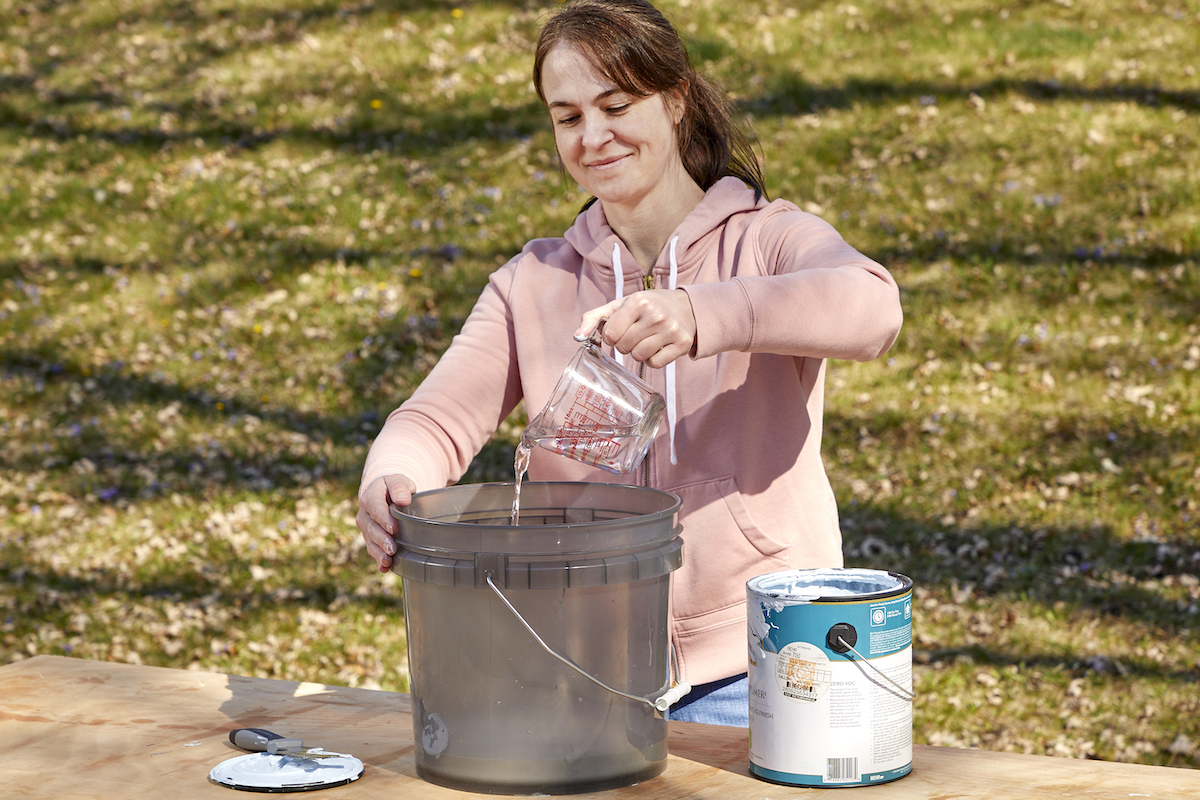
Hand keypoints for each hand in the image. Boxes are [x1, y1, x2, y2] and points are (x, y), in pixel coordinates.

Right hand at [356, 474, 415, 572]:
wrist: (385, 493)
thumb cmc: (394, 487)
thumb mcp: (398, 480)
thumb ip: (400, 487)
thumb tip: (403, 500)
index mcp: (370, 496)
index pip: (375, 508)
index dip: (383, 519)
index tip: (393, 528)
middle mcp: (365, 514)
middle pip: (371, 528)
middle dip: (381, 540)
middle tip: (392, 549)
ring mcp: (367, 528)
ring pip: (370, 541)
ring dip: (379, 552)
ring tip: (388, 561)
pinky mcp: (371, 538)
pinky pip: (373, 550)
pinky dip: (378, 560)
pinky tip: (385, 568)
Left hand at [575, 289, 695, 368]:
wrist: (685, 307)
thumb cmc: (646, 307)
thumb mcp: (620, 305)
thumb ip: (594, 318)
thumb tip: (577, 336)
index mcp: (638, 301)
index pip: (610, 334)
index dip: (611, 336)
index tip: (619, 329)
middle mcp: (656, 314)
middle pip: (624, 347)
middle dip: (625, 344)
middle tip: (635, 333)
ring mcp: (671, 330)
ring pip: (639, 356)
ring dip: (638, 352)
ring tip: (646, 339)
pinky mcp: (682, 344)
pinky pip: (655, 364)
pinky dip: (652, 359)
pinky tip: (658, 347)